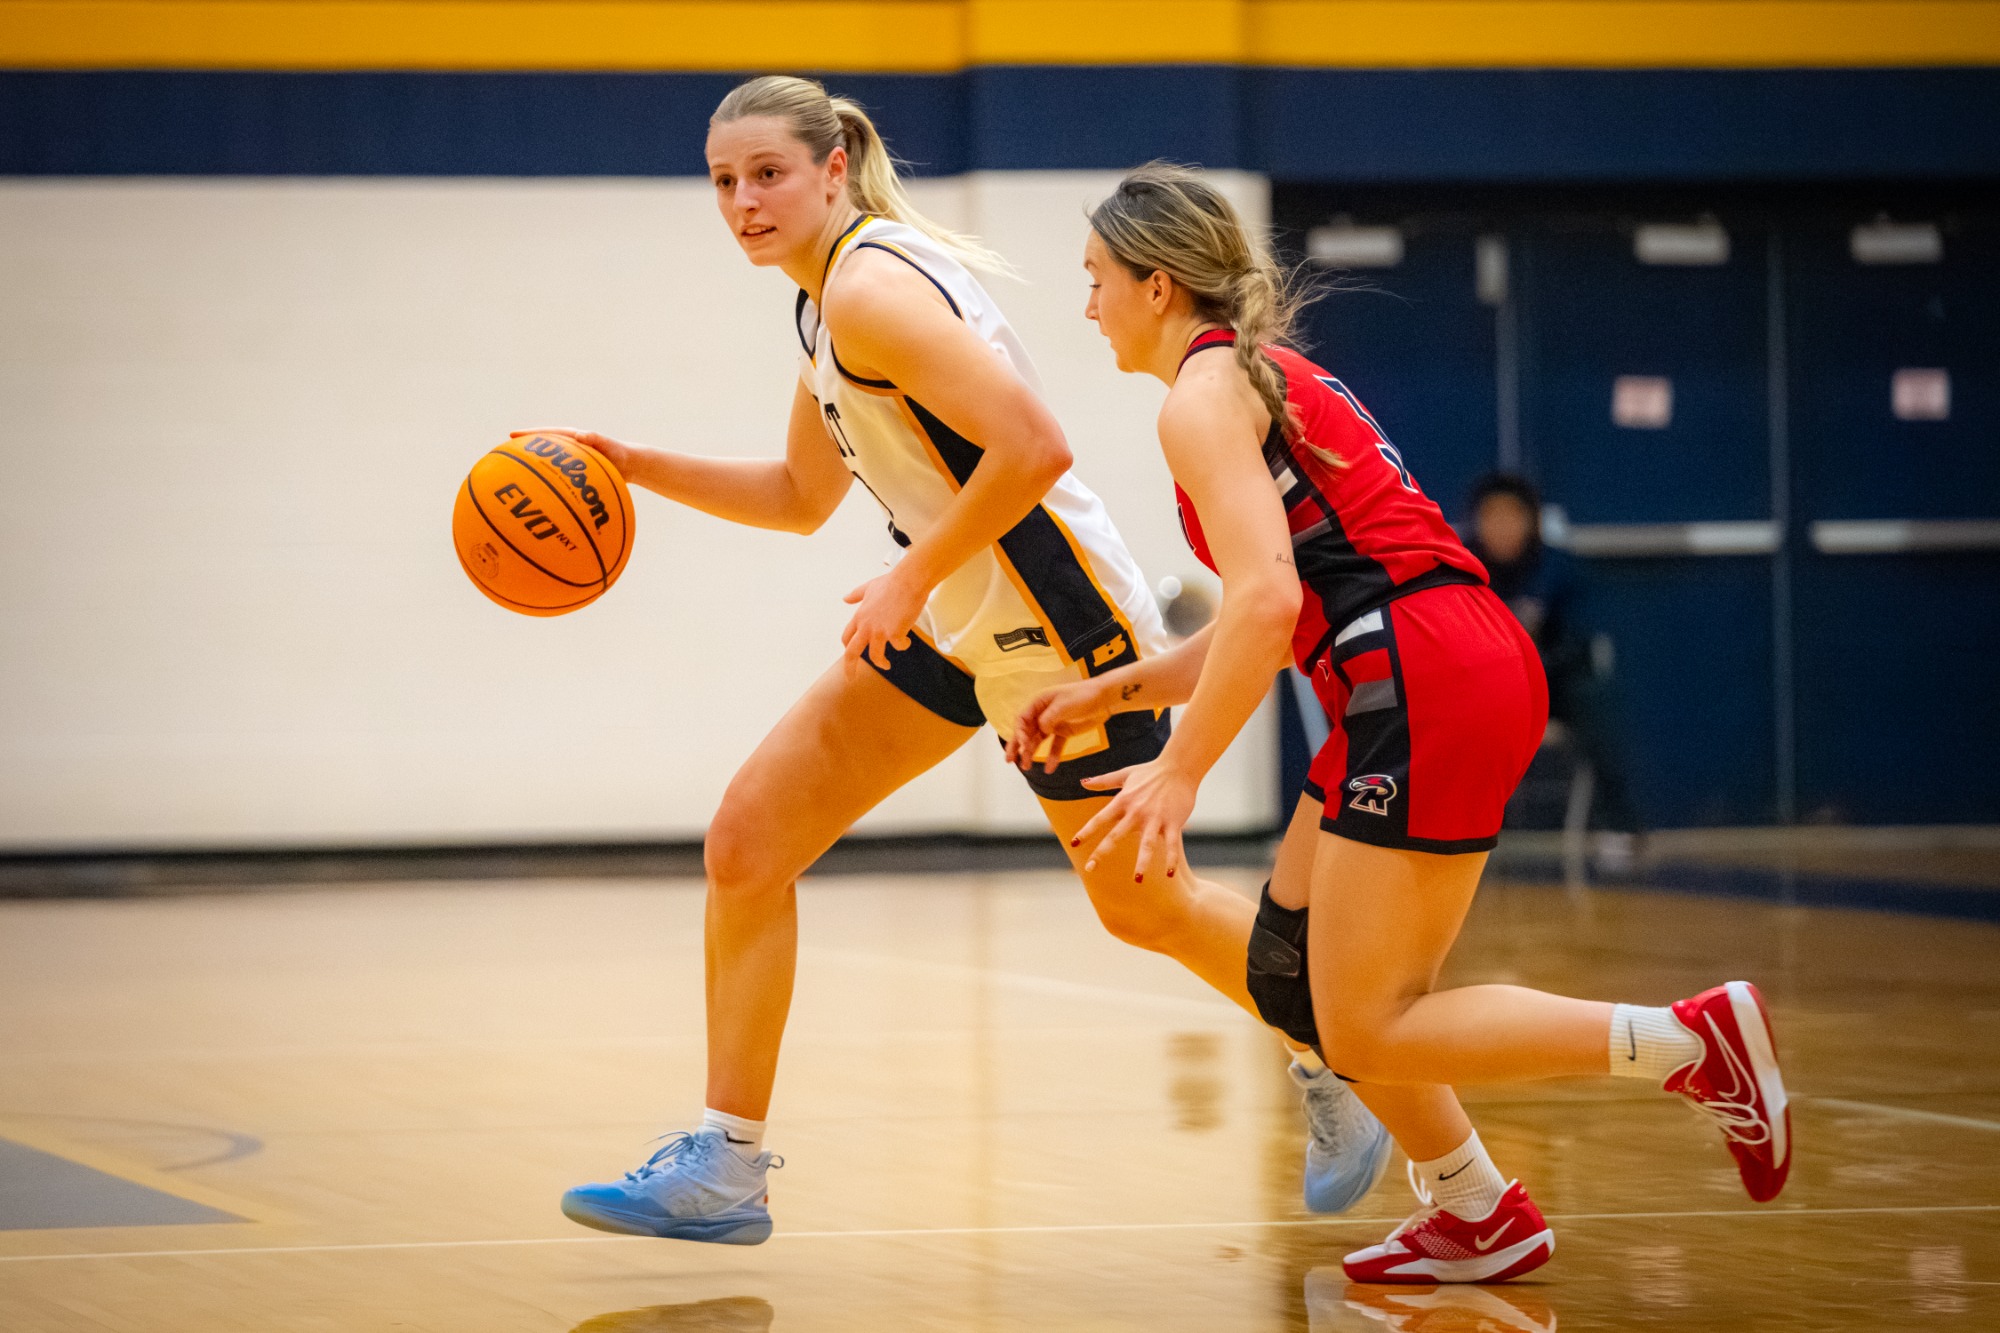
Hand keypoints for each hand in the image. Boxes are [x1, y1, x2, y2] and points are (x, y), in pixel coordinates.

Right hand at [509, 428, 633, 476]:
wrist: (630, 466)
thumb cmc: (620, 453)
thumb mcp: (609, 445)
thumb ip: (596, 439)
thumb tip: (581, 435)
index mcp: (572, 439)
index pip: (547, 434)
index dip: (529, 435)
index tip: (511, 435)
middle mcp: (566, 450)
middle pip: (541, 450)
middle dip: (523, 452)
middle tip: (502, 454)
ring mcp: (568, 464)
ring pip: (546, 466)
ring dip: (532, 470)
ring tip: (512, 477)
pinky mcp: (573, 477)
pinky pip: (556, 480)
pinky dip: (546, 486)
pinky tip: (536, 497)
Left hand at [841, 570, 927, 669]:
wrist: (908, 581)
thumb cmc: (892, 582)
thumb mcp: (869, 587)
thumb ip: (856, 595)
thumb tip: (845, 599)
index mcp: (860, 616)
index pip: (847, 637)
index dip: (847, 647)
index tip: (850, 656)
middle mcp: (866, 626)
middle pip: (852, 652)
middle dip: (849, 668)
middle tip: (850, 679)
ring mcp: (880, 631)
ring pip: (875, 656)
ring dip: (881, 663)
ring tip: (887, 665)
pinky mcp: (895, 633)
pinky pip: (899, 647)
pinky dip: (904, 645)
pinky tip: (908, 640)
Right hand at [1005, 679, 1111, 773]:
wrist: (1105, 698)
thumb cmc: (1083, 695)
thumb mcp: (1063, 705)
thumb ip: (1048, 719)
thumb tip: (1039, 730)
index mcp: (1039, 702)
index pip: (1022, 719)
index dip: (1020, 733)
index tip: (1024, 746)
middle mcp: (1043, 713)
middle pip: (1026, 731)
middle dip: (1017, 745)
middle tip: (1009, 760)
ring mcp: (1053, 723)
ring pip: (1038, 740)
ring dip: (1031, 753)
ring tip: (1026, 767)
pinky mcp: (1064, 732)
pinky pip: (1055, 746)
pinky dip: (1052, 756)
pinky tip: (1049, 768)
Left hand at [1070, 758, 1198, 883]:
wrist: (1179, 767)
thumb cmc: (1150, 771)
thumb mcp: (1125, 774)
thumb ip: (1103, 781)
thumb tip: (1082, 782)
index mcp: (1123, 801)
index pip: (1100, 818)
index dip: (1087, 831)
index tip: (1074, 844)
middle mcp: (1137, 812)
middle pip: (1116, 835)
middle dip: (1101, 852)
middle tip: (1089, 869)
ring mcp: (1156, 818)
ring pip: (1147, 844)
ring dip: (1142, 862)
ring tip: (1138, 880)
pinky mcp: (1174, 822)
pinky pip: (1172, 844)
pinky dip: (1171, 859)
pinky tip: (1169, 874)